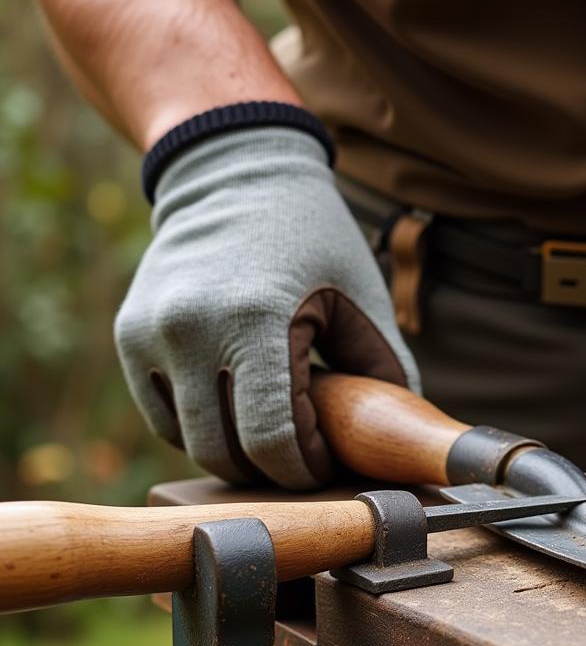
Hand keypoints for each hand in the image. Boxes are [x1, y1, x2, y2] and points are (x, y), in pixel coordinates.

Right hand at [115, 126, 418, 488]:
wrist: (233, 173)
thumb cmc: (312, 236)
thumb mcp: (362, 296)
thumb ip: (384, 370)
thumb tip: (395, 436)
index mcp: (256, 319)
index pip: (272, 441)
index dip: (303, 470)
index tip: (326, 467)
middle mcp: (192, 329)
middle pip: (227, 453)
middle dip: (272, 472)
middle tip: (303, 461)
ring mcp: (152, 333)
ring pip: (191, 442)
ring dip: (236, 456)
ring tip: (272, 439)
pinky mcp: (129, 334)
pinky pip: (162, 417)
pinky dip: (200, 430)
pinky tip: (236, 417)